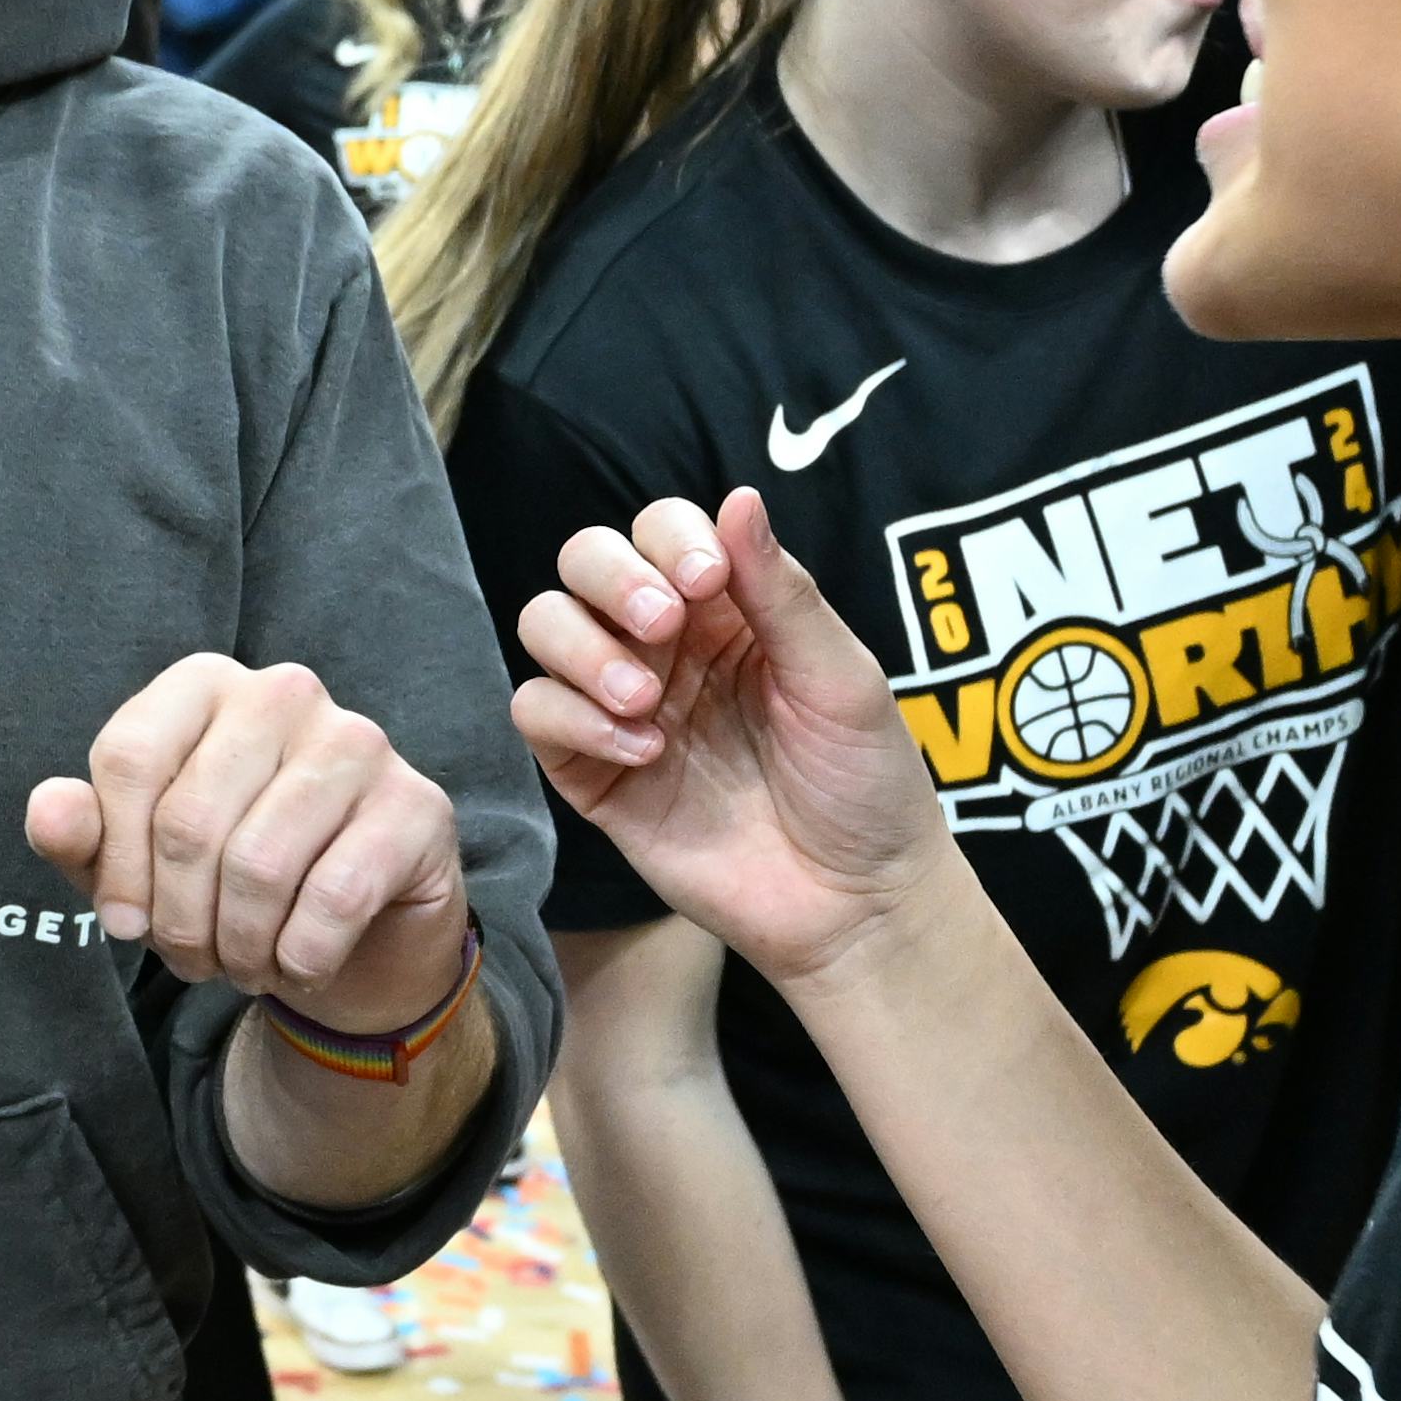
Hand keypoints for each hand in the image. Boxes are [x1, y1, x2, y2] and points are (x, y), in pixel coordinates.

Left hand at [24, 653, 473, 1040]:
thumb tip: (49, 809)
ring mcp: (357, 743)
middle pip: (189, 821)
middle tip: (193, 959)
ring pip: (259, 865)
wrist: (355, 935)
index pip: (129, 758)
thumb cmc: (229, 882)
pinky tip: (299, 962)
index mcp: (204, 686)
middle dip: (178, 921)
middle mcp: (283, 694)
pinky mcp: (416, 805)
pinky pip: (334, 899)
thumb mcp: (138, 864)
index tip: (124, 922)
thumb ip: (85, 835)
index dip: (114, 862)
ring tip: (243, 963)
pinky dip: (301, 957)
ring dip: (240, 946)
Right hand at [507, 496, 955, 993]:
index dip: (669, 540)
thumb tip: (739, 495)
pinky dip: (572, 717)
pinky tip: (642, 752)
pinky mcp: (592, 773)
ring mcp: (623, 706)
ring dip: (583, 648)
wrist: (854, 904)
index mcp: (729, 610)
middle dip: (612, 579)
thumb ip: (783, 593)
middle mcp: (665, 647)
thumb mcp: (842, 679)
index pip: (662, 531)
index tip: (707, 580)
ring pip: (544, 627)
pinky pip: (535, 713)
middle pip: (586, 562)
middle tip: (663, 626)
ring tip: (646, 701)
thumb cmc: (865, 786)